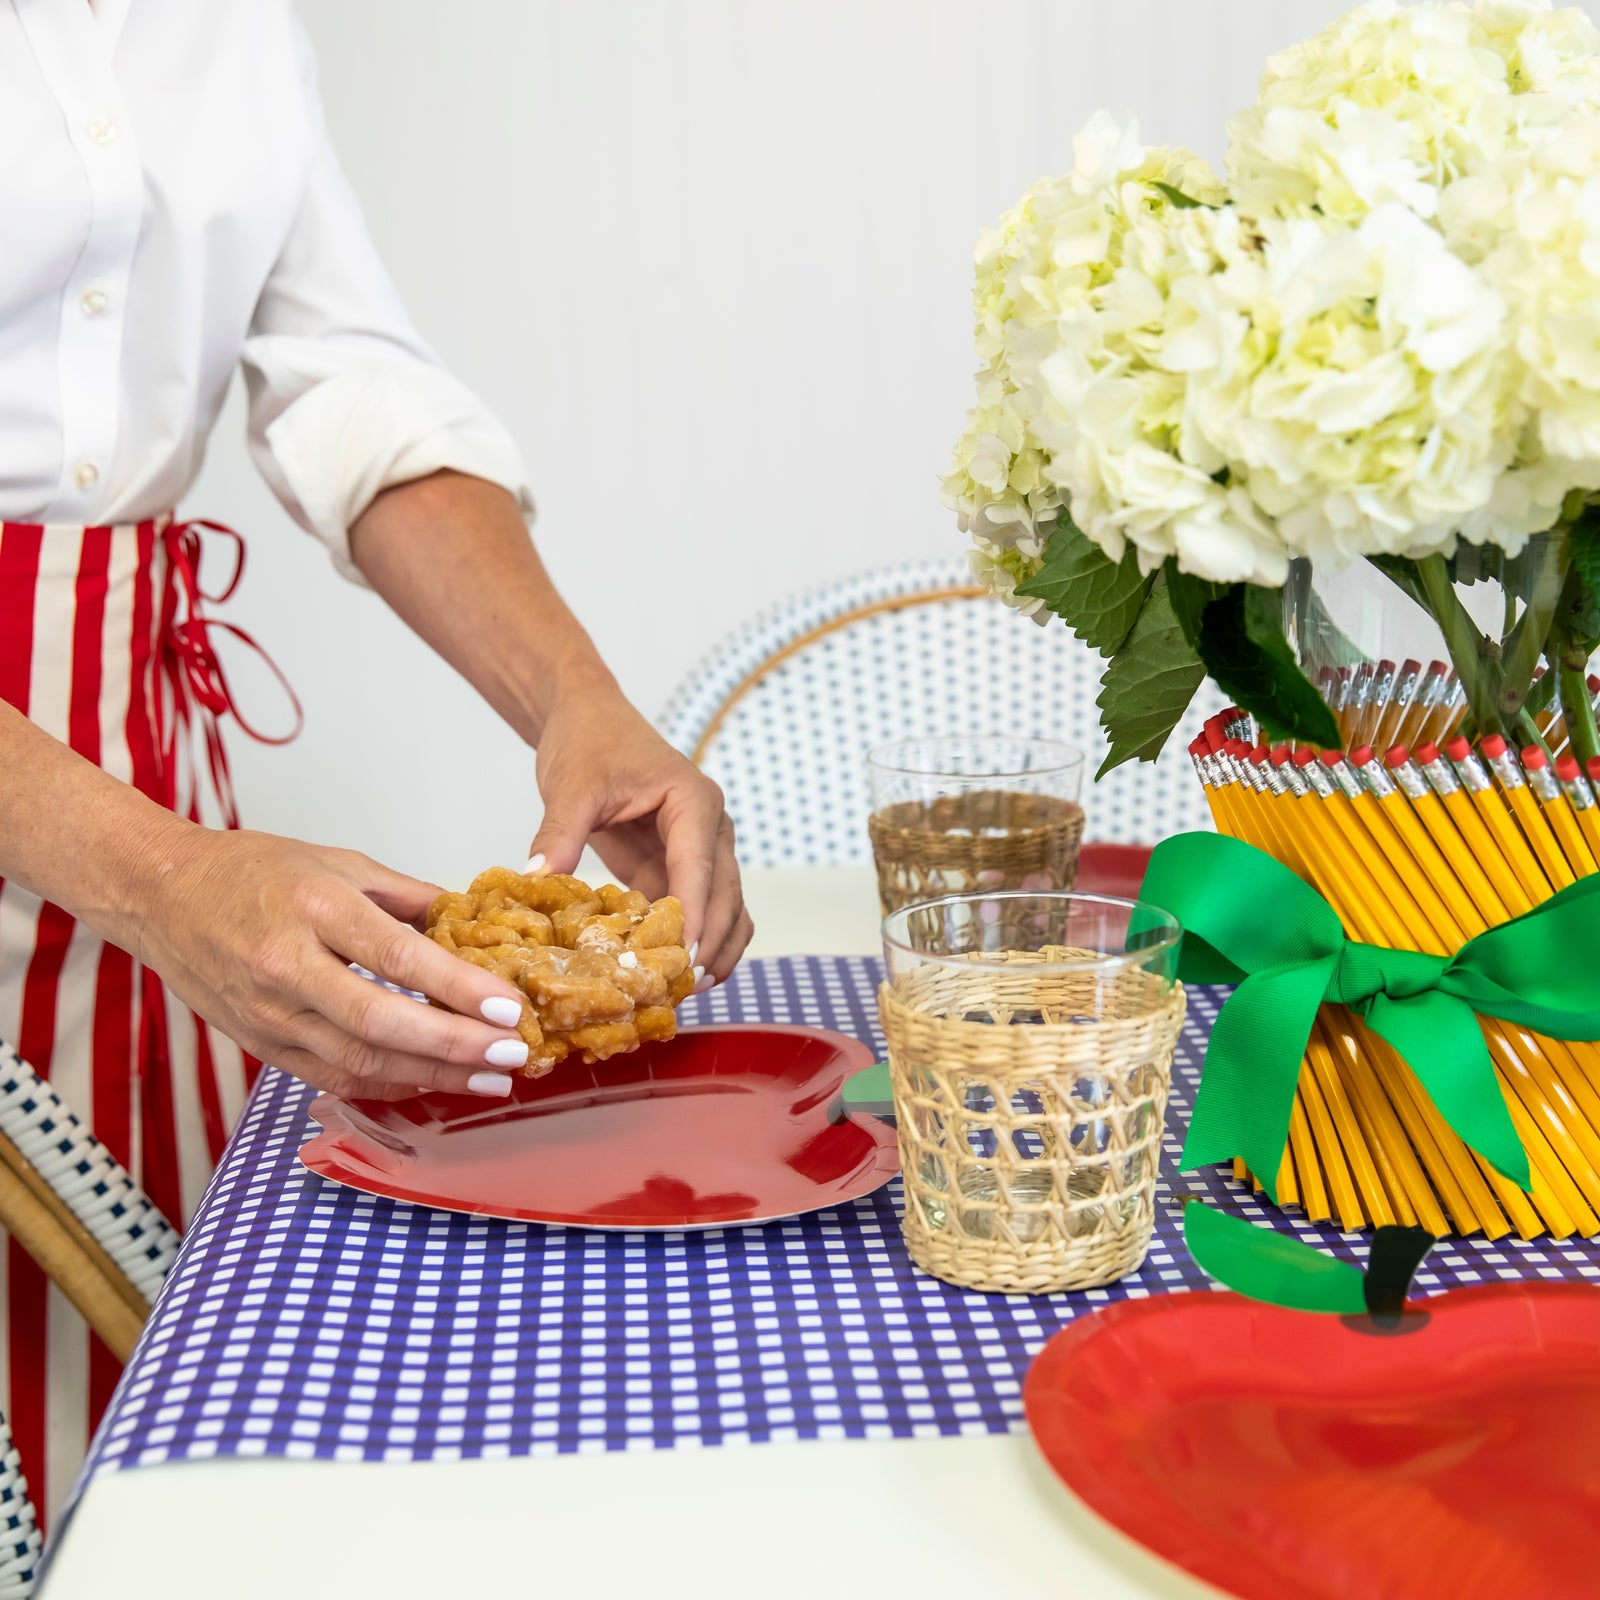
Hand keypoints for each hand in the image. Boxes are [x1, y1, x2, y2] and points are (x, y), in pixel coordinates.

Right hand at [130, 825, 533, 1100]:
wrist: (163, 895)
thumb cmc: (253, 872)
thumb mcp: (340, 862)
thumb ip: (409, 897)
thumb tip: (473, 922)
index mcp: (316, 909)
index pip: (399, 958)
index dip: (458, 989)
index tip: (508, 1007)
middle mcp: (288, 966)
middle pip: (382, 1022)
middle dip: (455, 1045)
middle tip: (513, 1053)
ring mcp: (269, 1013)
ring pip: (360, 1061)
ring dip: (432, 1075)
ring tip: (489, 1076)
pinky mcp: (261, 1044)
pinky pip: (332, 1077)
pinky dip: (387, 1084)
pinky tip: (431, 1081)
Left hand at [527, 688, 751, 985]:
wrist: (590, 721)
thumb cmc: (588, 743)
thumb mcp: (570, 786)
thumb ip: (559, 833)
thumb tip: (537, 880)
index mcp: (693, 801)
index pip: (700, 867)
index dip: (695, 915)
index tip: (685, 958)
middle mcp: (710, 827)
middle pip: (726, 894)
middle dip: (710, 942)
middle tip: (683, 989)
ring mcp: (702, 848)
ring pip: (728, 908)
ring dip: (716, 948)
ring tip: (687, 992)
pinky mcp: (683, 865)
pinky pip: (705, 909)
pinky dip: (700, 940)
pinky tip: (678, 972)